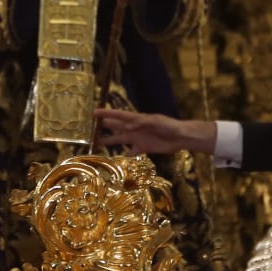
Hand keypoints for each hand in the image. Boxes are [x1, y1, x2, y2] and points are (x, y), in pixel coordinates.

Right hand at [95, 108, 216, 154]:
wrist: (181, 137)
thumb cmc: (170, 126)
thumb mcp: (156, 122)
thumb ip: (142, 123)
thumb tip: (127, 126)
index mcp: (137, 119)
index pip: (118, 115)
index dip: (106, 113)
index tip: (94, 113)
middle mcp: (135, 128)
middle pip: (116, 127)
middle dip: (104, 126)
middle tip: (91, 128)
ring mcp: (138, 138)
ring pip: (120, 139)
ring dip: (110, 141)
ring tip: (98, 142)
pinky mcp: (144, 148)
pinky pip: (131, 152)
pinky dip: (124, 154)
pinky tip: (118, 157)